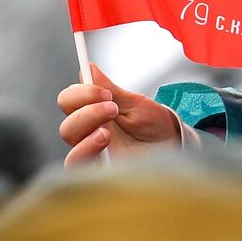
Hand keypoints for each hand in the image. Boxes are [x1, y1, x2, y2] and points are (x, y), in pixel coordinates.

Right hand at [57, 64, 181, 167]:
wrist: (174, 147)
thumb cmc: (155, 125)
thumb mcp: (136, 104)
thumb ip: (111, 89)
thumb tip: (89, 67)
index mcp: (93, 114)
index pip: (68, 102)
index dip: (80, 94)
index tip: (105, 92)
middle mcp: (89, 136)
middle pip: (67, 127)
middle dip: (87, 113)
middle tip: (113, 108)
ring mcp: (94, 157)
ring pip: (71, 151)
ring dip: (86, 137)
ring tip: (108, 133)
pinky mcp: (102, 173)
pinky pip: (82, 170)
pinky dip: (88, 155)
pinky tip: (106, 146)